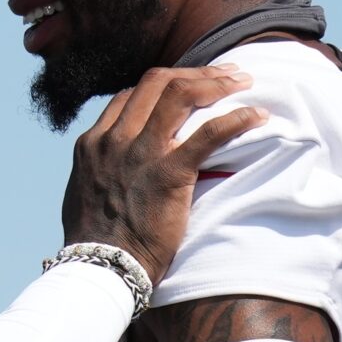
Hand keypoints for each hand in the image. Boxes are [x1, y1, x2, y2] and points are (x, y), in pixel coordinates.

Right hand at [62, 65, 265, 283]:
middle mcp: (115, 139)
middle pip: (157, 81)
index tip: (188, 89)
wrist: (102, 269)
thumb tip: (109, 168)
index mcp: (94, 143)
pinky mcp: (168, 174)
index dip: (164, 85)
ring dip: (215, 82)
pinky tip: (257, 115)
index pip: (131, 95)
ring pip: (180, 93)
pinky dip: (236, 119)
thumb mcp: (84, 194)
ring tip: (242, 81)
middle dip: (194, 72)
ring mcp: (140, 153)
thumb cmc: (97, 244)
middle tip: (224, 74)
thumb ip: (99, 170)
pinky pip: (208, 134)